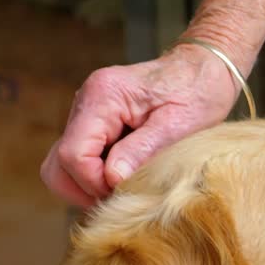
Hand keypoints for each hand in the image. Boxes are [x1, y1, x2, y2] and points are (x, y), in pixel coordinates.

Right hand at [40, 44, 241, 206]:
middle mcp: (87, 102)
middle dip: (87, 188)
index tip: (124, 190)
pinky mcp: (98, 124)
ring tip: (127, 187)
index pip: (73, 154)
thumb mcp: (178, 124)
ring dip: (91, 184)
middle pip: (59, 163)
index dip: (93, 183)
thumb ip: (142, 150)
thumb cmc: (198, 91)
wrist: (206, 68)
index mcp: (103, 96)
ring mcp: (88, 113)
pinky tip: (127, 176)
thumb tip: (111, 178)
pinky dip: (98, 175)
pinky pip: (83, 158)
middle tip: (123, 195)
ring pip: (65, 164)